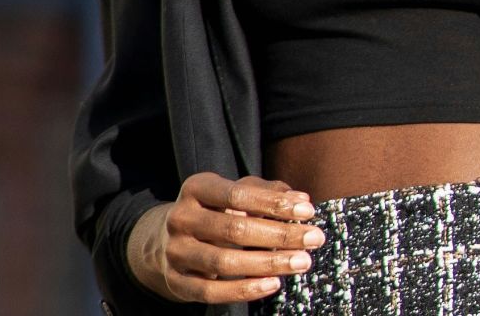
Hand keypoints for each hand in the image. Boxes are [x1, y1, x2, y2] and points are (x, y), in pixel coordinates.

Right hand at [128, 172, 325, 303]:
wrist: (165, 241)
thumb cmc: (214, 211)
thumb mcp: (233, 193)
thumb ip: (266, 192)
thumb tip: (301, 198)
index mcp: (196, 188)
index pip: (238, 193)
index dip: (274, 203)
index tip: (308, 210)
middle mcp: (181, 218)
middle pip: (234, 229)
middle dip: (280, 234)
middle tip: (314, 239)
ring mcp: (176, 252)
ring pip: (224, 262)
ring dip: (268, 263)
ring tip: (301, 262)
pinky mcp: (177, 282)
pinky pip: (211, 292)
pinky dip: (244, 289)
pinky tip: (272, 283)